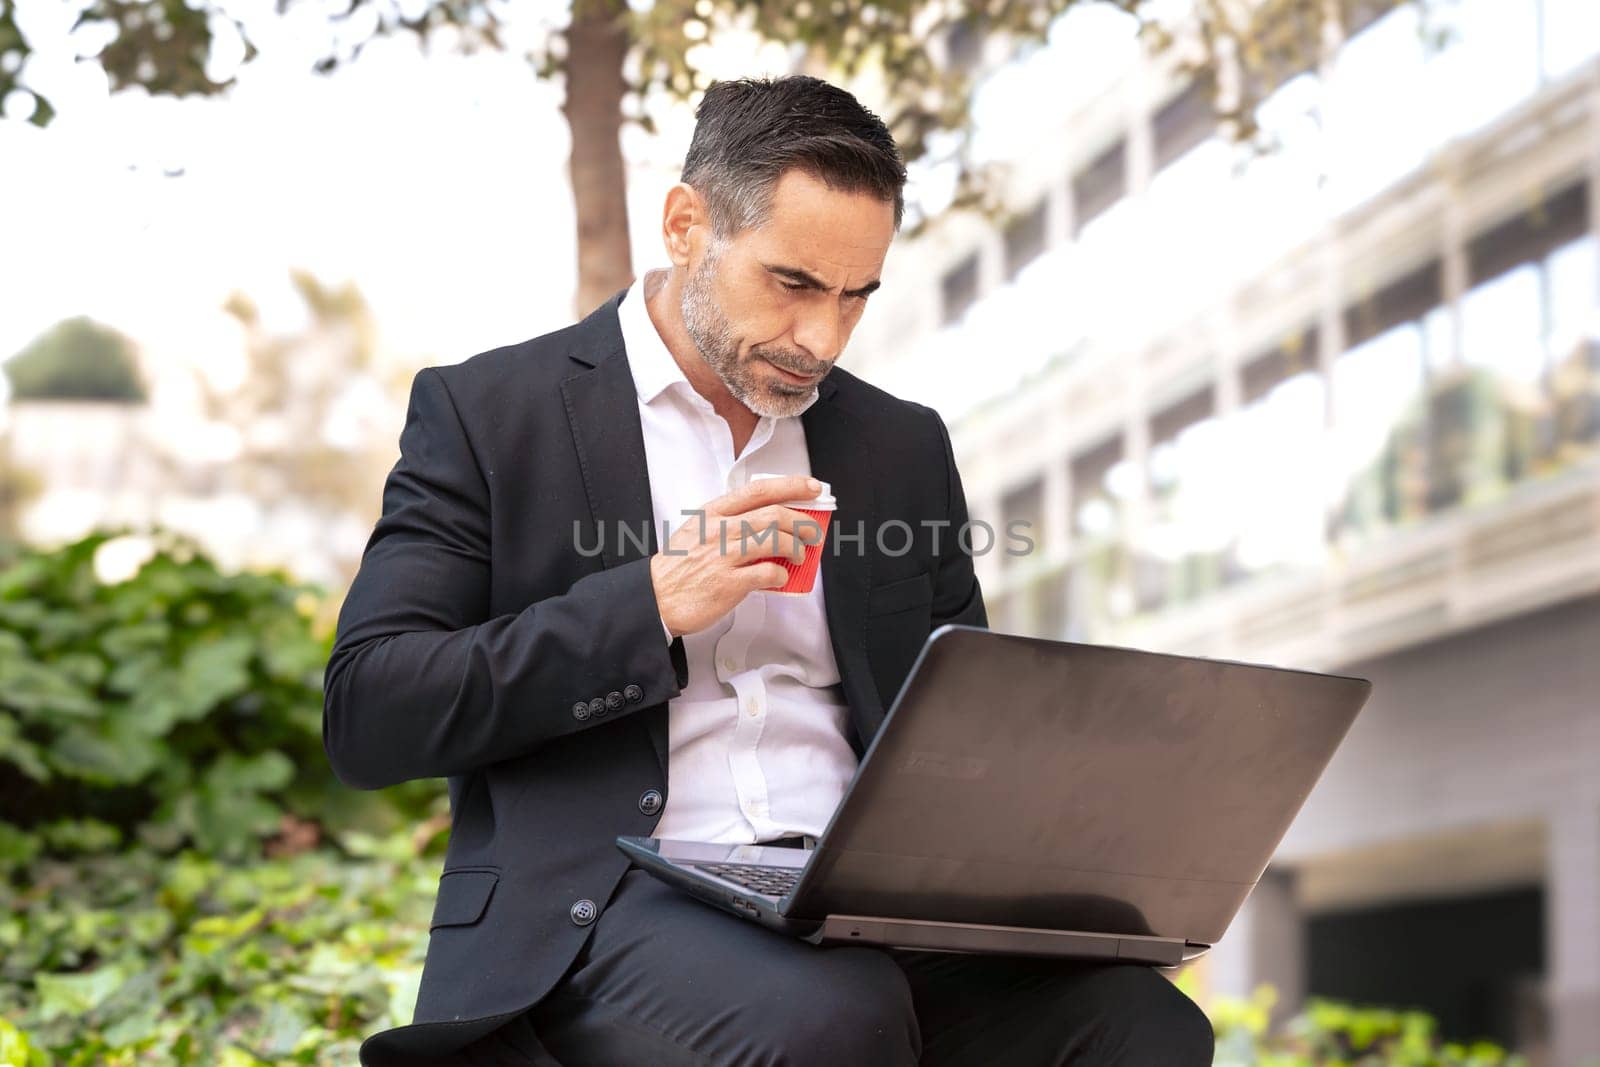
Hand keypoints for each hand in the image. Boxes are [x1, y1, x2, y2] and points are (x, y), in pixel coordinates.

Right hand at [650, 475, 825, 637]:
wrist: (655, 598)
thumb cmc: (678, 566)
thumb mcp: (699, 531)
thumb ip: (730, 523)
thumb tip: (769, 524)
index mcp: (713, 513)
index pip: (758, 490)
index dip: (791, 486)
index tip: (812, 488)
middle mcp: (719, 530)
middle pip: (773, 515)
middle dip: (802, 521)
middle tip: (813, 531)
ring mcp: (723, 556)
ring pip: (774, 540)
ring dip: (796, 548)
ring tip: (800, 555)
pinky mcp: (728, 584)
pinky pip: (767, 574)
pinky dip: (781, 574)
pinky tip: (781, 577)